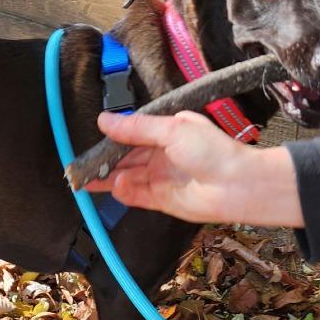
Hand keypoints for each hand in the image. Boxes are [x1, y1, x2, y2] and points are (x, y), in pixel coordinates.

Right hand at [87, 111, 303, 227]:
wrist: (238, 185)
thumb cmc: (212, 151)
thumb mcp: (172, 129)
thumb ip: (136, 127)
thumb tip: (104, 120)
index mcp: (167, 132)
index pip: (132, 134)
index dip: (112, 137)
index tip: (93, 139)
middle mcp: (162, 154)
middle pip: (126, 157)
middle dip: (105, 160)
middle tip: (82, 164)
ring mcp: (161, 177)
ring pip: (127, 177)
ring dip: (108, 178)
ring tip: (87, 179)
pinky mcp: (162, 199)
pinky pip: (136, 195)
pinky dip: (123, 192)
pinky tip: (114, 187)